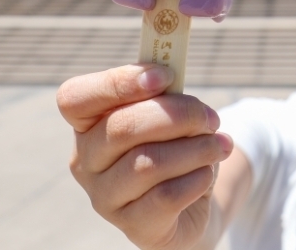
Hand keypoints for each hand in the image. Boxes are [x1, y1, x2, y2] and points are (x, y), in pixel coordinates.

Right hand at [56, 64, 232, 249]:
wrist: (189, 200)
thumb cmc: (174, 144)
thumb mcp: (169, 111)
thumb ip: (163, 90)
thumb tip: (170, 68)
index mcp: (86, 123)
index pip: (75, 98)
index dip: (119, 83)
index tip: (166, 76)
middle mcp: (85, 161)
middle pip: (122, 128)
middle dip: (178, 116)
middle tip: (210, 118)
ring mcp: (105, 197)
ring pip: (147, 164)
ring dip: (195, 149)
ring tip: (220, 145)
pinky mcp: (133, 226)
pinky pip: (166, 198)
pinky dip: (195, 179)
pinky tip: (207, 172)